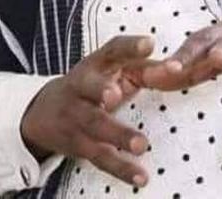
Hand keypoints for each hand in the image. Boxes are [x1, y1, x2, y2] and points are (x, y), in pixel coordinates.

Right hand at [20, 35, 154, 187]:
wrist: (43, 112)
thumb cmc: (93, 83)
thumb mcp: (113, 69)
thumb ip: (146, 68)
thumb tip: (178, 68)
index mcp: (96, 63)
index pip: (112, 50)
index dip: (129, 46)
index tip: (148, 44)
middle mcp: (81, 86)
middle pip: (89, 87)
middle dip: (101, 90)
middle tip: (115, 96)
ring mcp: (76, 116)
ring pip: (95, 125)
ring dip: (117, 135)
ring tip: (141, 144)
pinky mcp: (78, 144)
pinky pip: (100, 157)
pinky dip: (120, 168)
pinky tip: (140, 176)